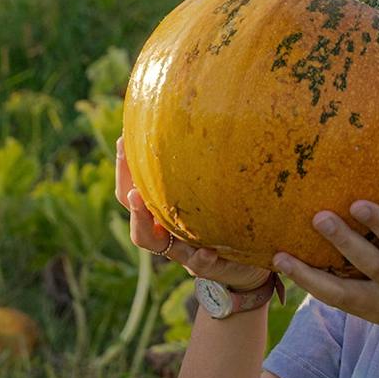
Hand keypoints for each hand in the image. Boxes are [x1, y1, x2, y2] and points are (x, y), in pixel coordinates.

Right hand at [115, 138, 270, 289]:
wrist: (255, 261)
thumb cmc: (229, 217)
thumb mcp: (213, 188)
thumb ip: (200, 161)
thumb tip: (193, 110)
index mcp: (163, 213)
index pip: (131, 191)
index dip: (123, 168)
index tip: (123, 139)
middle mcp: (168, 234)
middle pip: (135, 221)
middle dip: (130, 204)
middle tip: (131, 189)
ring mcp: (186, 252)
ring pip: (156, 245)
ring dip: (146, 226)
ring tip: (143, 207)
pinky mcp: (211, 267)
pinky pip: (199, 264)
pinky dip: (201, 257)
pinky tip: (207, 249)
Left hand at [271, 151, 378, 347]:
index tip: (358, 203)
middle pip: (371, 268)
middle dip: (344, 245)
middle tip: (317, 217)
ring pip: (344, 295)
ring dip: (311, 277)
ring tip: (280, 256)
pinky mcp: (372, 316)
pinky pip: (336, 303)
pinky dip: (310, 287)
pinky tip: (285, 266)